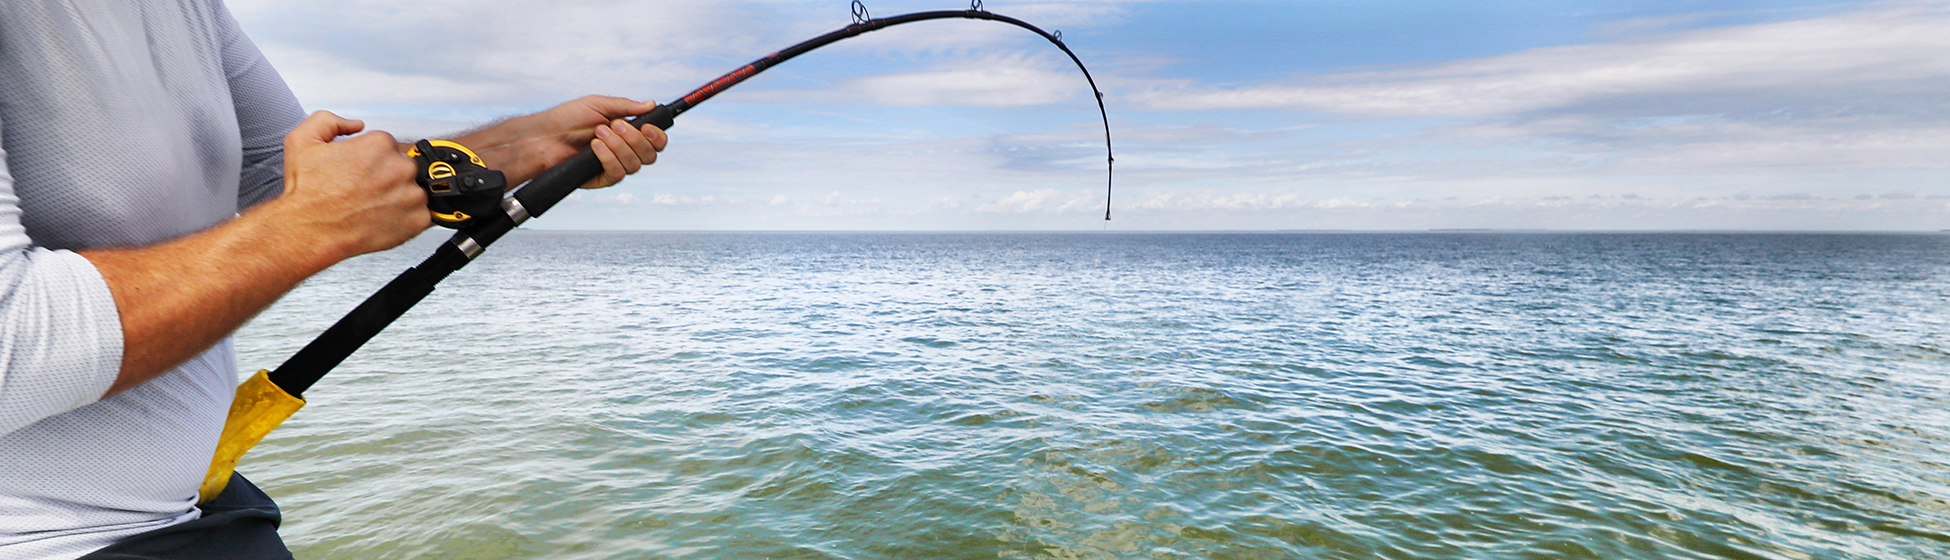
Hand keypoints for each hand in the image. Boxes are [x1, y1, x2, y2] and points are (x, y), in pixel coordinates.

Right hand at [274, 111, 426, 258]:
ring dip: (398, 196)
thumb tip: (355, 124)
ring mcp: (412, 194)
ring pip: (414, 189)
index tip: (360, 171)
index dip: (370, 159)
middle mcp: (400, 167)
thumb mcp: (303, 141)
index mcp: (379, 145)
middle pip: (403, 166)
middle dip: (387, 176)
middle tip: (364, 190)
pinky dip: (406, 218)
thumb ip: (329, 121)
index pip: (387, 145)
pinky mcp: (418, 220)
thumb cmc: (308, 194)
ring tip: (371, 206)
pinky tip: (383, 218)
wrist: (310, 232)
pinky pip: (421, 214)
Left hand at [453, 95, 668, 188]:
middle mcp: (623, 151)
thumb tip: (650, 104)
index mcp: (626, 134)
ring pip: (635, 164)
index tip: (648, 127)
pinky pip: (617, 174)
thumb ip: (625, 106)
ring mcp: (613, 166)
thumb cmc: (567, 118)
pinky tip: (594, 147)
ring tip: (598, 133)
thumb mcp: (598, 105)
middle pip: (650, 155)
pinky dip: (608, 158)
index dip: (656, 136)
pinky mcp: (601, 179)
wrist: (544, 136)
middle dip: (636, 139)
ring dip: (618, 146)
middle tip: (616, 126)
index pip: (654, 141)